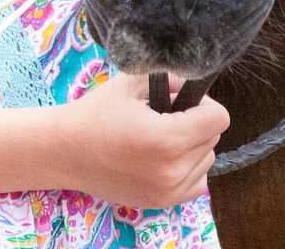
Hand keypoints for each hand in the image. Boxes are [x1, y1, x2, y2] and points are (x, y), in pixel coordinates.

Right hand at [53, 70, 229, 207]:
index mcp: (167, 138)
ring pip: (207, 160)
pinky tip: (162, 158)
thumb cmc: (96, 113)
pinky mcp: (162, 203)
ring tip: (161, 138)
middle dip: (195, 123)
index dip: (204, 103)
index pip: (219, 119)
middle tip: (164, 117)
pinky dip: (187, 168)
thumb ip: (171, 80)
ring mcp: (168, 191)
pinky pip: (197, 182)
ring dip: (192, 147)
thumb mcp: (132, 84)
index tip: (181, 101)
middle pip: (213, 138)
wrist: (66, 151)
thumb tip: (196, 85)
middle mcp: (172, 170)